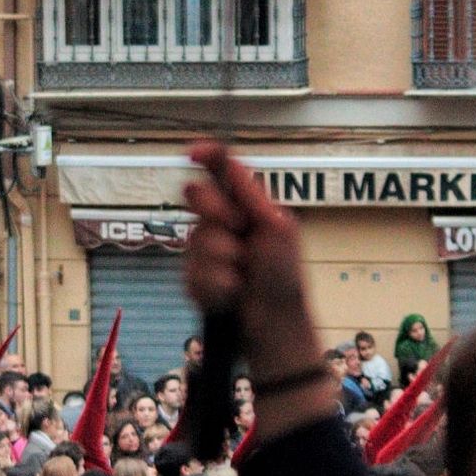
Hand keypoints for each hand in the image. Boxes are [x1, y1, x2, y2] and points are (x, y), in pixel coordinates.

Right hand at [183, 142, 317, 379]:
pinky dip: (214, 285)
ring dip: (222, 260)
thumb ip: (252, 196)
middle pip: (197, 196)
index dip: (206, 156)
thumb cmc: (284, 277)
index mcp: (247, 206)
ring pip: (195, 239)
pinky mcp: (195, 277)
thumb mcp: (278, 229)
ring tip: (242, 276)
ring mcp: (207, 250)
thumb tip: (233, 163)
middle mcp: (223, 222)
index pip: (222, 172)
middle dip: (216, 214)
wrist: (274, 323)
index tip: (192, 153)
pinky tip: (231, 293)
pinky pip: (191, 272)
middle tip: (239, 230)